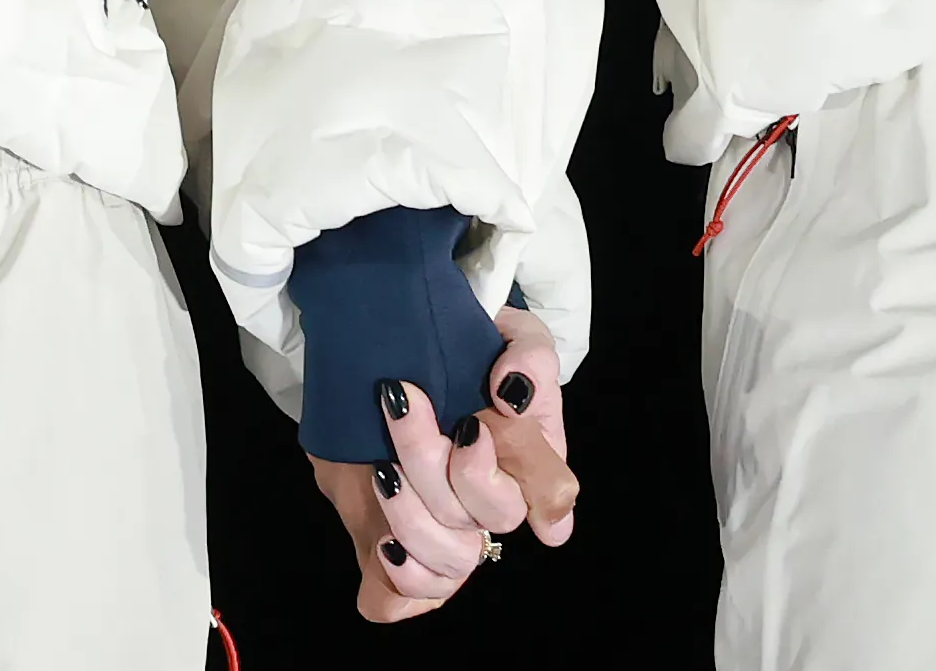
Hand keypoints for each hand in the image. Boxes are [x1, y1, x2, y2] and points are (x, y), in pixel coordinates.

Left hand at [305, 304, 576, 622]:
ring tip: (382, 467)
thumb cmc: (462, 350)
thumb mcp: (506, 334)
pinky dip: (398, 583)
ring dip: (412, 514)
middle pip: (489, 517)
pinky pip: (402, 602)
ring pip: (452, 563)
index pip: (552, 491)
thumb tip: (514, 393)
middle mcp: (494, 506)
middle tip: (402, 404)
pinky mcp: (392, 550)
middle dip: (437, 462)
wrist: (387, 358)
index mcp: (532, 461)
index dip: (520, 478)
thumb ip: (526, 357)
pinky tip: (385, 545)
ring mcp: (446, 533)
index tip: (471, 430)